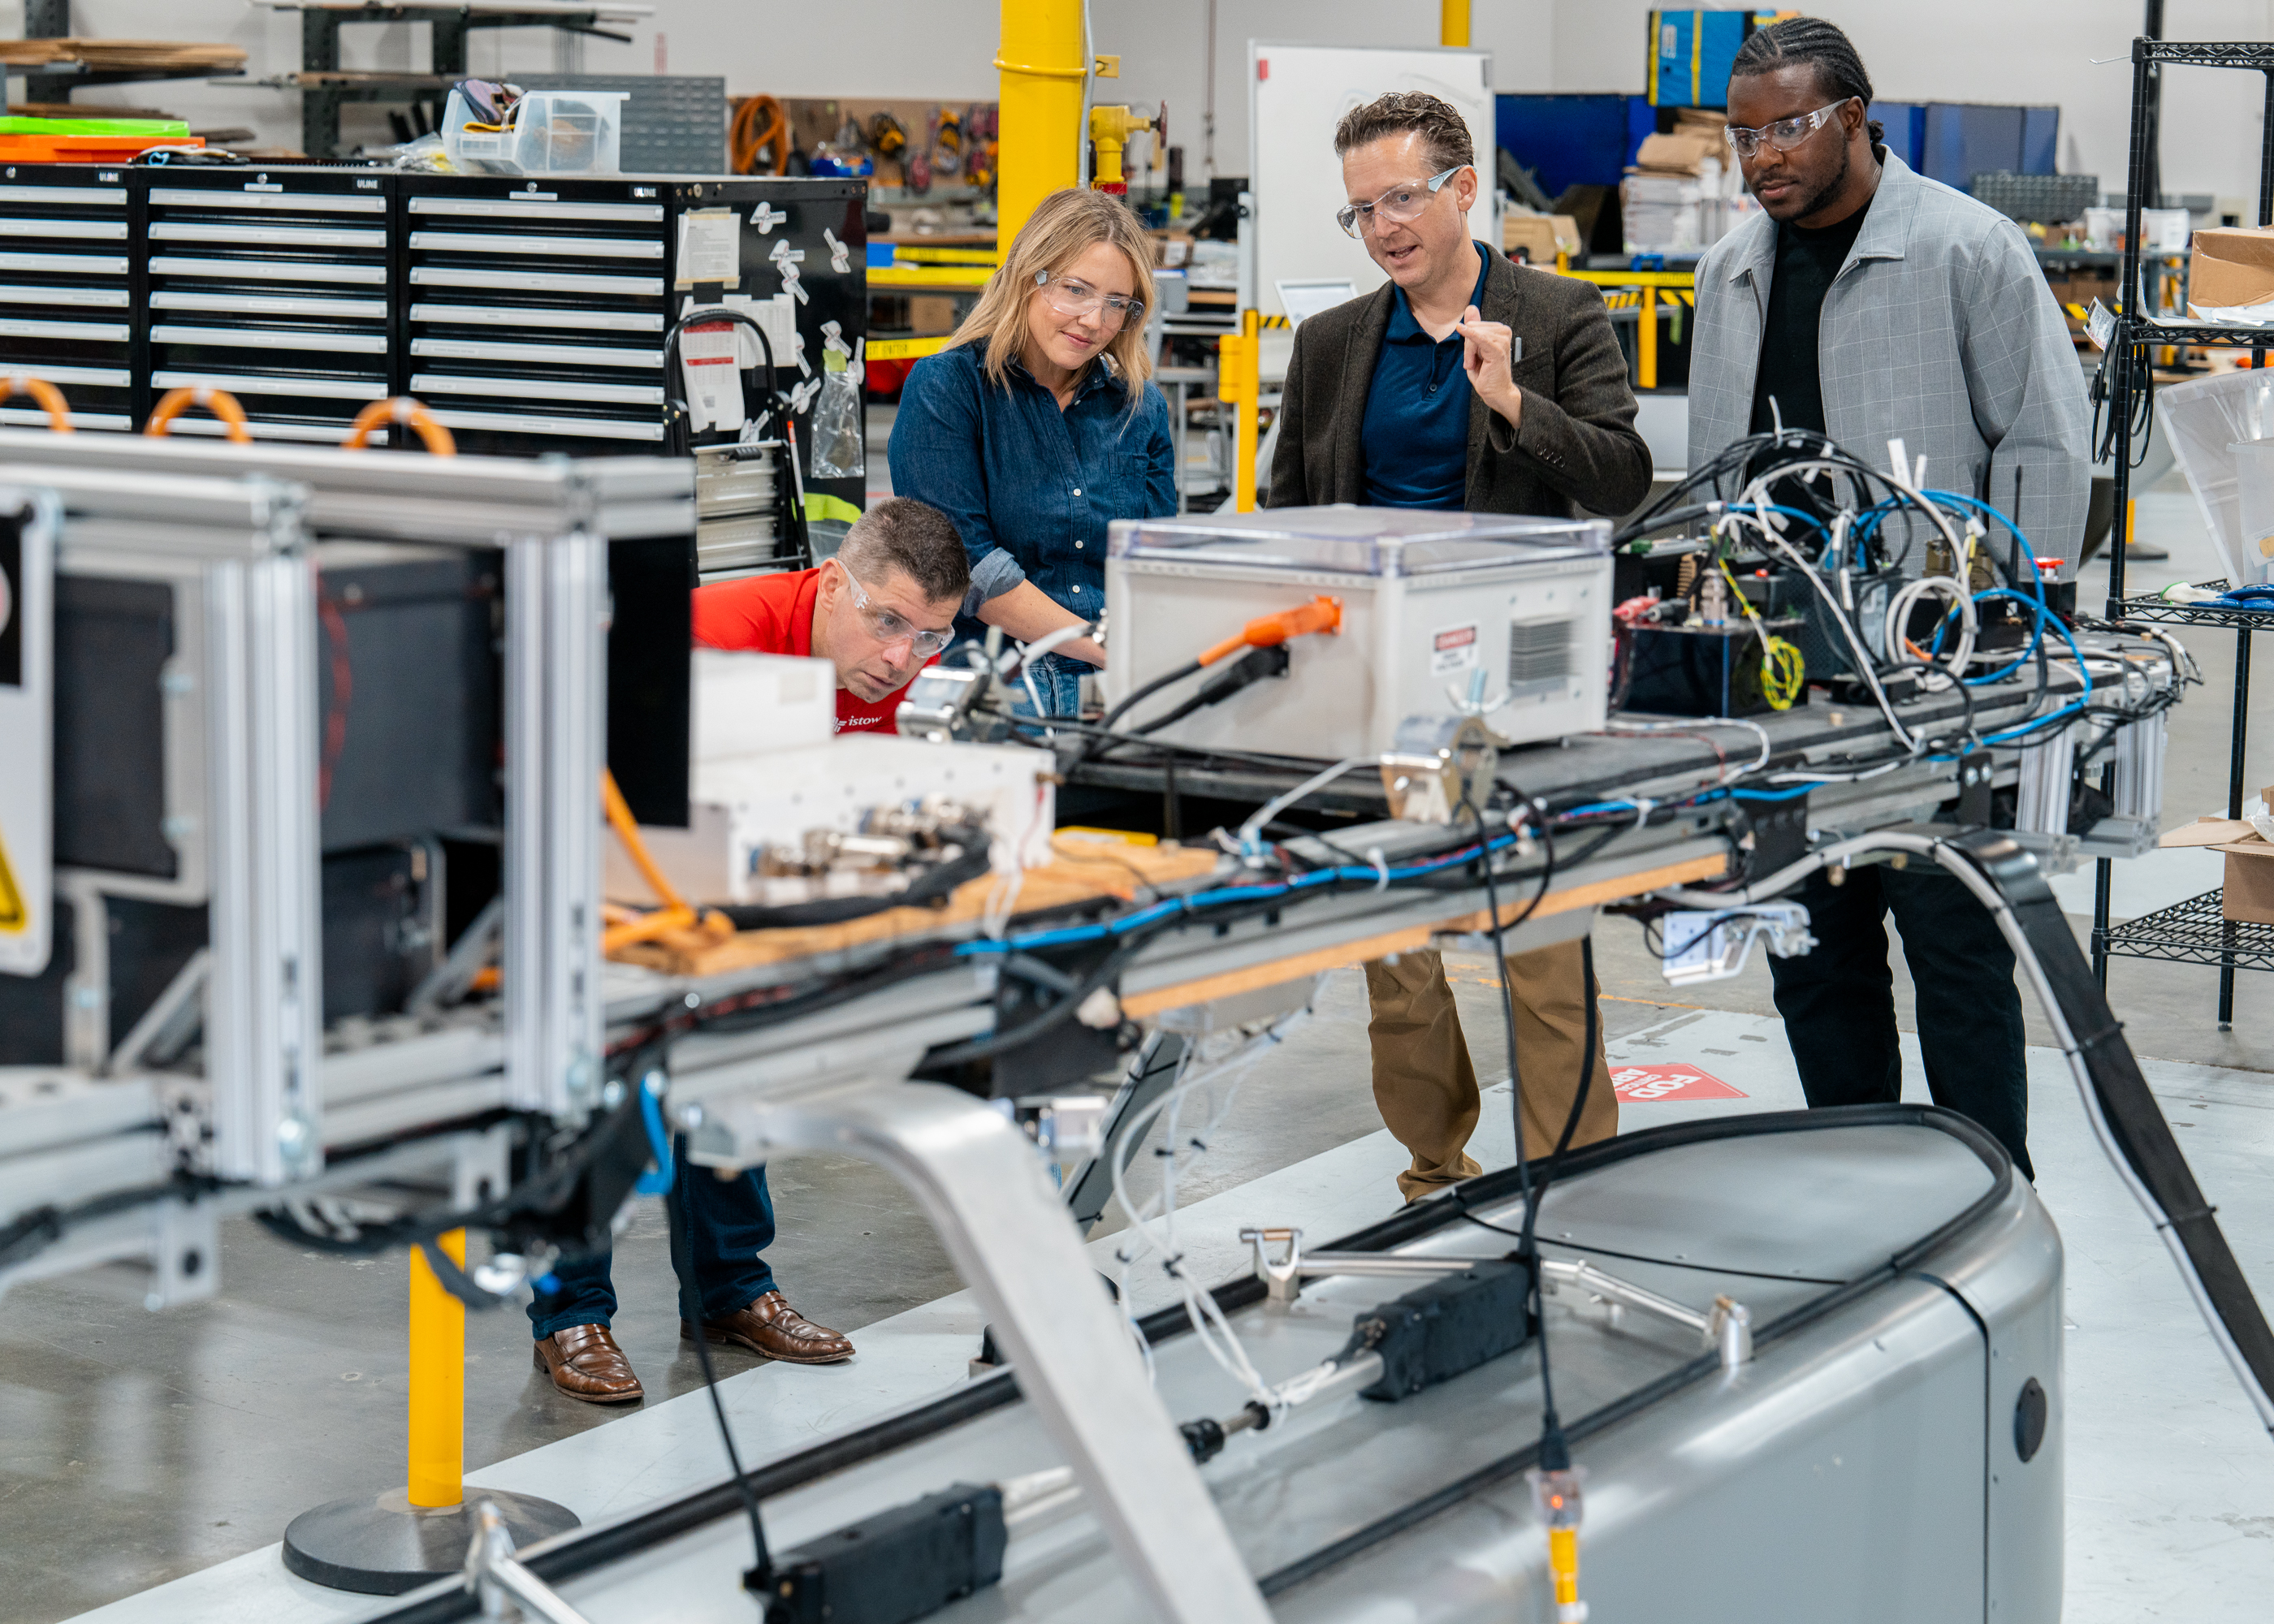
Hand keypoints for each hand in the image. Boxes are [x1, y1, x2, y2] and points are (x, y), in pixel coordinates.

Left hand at [1456, 304, 1521, 429]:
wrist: (1496, 392)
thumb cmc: (1486, 373)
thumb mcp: (1475, 348)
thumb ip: (1473, 327)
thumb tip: (1471, 307)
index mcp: (1499, 330)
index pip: (1474, 324)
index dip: (1468, 342)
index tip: (1473, 358)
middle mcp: (1503, 331)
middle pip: (1473, 327)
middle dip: (1468, 347)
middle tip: (1475, 363)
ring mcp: (1502, 340)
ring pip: (1473, 335)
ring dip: (1469, 353)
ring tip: (1477, 365)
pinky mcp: (1498, 349)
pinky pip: (1479, 338)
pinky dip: (1470, 335)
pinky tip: (1461, 329)